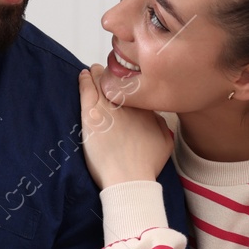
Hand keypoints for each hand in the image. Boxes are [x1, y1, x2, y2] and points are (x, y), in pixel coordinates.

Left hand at [77, 64, 173, 188]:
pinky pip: (87, 89)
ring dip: (98, 74)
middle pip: (118, 82)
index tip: (124, 82)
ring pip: (102, 82)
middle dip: (112, 75)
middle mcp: (128, 104)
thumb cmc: (146, 166)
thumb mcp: (165, 142)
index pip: (135, 89)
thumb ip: (162, 124)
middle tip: (107, 73)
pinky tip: (83, 75)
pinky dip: (84, 80)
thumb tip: (155, 114)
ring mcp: (108, 108)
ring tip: (94, 71)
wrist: (129, 178)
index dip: (128, 84)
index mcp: (145, 109)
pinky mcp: (91, 114)